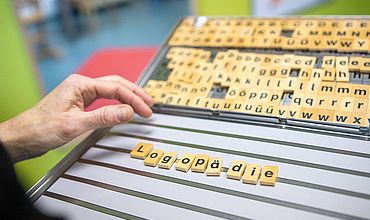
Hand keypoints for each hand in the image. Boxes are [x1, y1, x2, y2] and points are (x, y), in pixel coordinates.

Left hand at [0, 74, 153, 161]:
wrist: (23, 137)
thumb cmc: (41, 129)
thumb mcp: (76, 124)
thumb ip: (104, 117)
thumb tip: (128, 111)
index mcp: (80, 85)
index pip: (115, 88)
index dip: (134, 100)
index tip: (146, 111)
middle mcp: (81, 86)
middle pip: (116, 84)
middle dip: (135, 93)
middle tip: (150, 104)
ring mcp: (80, 94)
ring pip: (111, 90)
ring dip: (127, 96)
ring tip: (142, 104)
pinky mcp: (79, 103)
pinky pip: (104, 99)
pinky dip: (117, 102)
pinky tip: (123, 107)